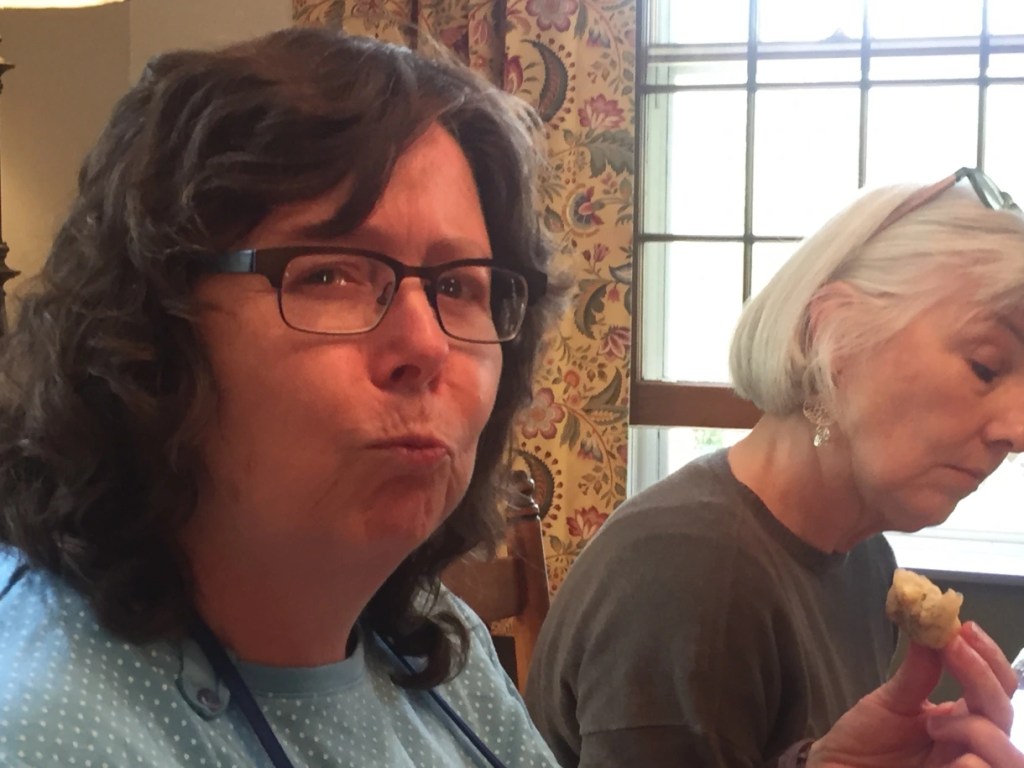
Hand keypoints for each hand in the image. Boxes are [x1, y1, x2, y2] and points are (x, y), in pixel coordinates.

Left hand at [808, 622, 1023, 766]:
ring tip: (935, 727)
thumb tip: (934, 627)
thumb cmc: (862, 743)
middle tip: (948, 667)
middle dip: (983, 682)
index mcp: (959, 721)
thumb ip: (917, 673)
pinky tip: (948, 761)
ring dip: (979, 730)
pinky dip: (973, 765)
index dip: (988, 658)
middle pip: (1006, 716)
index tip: (963, 629)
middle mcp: (970, 747)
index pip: (997, 689)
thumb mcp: (889, 703)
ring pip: (1011, 757)